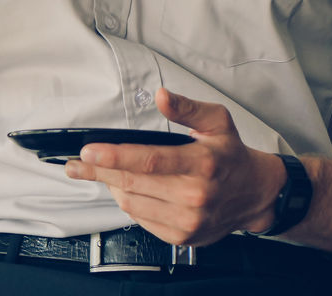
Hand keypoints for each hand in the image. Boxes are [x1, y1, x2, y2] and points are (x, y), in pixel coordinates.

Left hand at [65, 88, 287, 246]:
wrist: (255, 195)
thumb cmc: (231, 155)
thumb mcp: (216, 121)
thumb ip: (186, 107)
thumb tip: (161, 95)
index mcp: (202, 164)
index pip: (150, 160)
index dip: (115, 155)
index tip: (89, 151)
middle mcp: (195, 196)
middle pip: (133, 182)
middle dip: (99, 170)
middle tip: (77, 163)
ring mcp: (188, 220)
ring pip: (131, 202)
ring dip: (112, 185)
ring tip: (102, 170)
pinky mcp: (181, 236)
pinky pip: (140, 219)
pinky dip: (128, 202)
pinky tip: (126, 188)